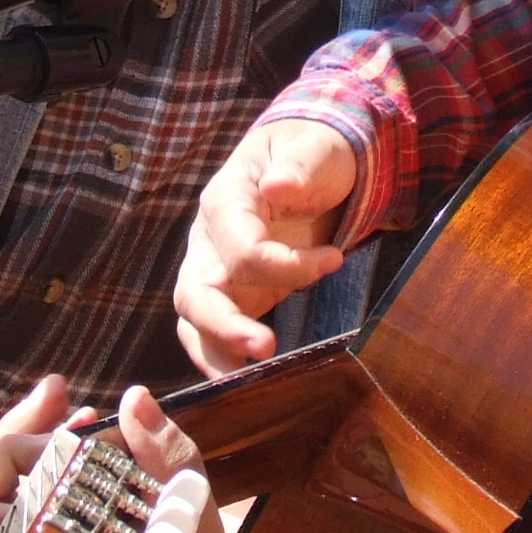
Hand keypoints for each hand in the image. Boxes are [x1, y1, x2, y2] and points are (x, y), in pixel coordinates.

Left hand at [0, 383, 242, 532]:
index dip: (11, 474)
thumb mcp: (189, 519)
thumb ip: (162, 455)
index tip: (76, 456)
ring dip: (15, 453)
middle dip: (6, 443)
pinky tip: (75, 437)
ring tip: (71, 410)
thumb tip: (135, 400)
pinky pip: (0, 517)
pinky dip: (27, 475)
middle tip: (60, 397)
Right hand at [173, 119, 359, 376]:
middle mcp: (210, 240)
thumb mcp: (318, 149)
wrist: (312, 163)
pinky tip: (245, 383)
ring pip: (195, 319)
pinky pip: (213, 332)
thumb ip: (301, 166)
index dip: (286, 263)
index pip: (242, 246)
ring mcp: (216, 270)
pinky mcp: (234, 294)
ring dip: (217, 352)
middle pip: (196, 291)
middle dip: (226, 325)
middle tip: (267, 348)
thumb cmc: (316, 153)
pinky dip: (223, 357)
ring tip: (245, 382)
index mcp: (227, 198)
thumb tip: (278, 186)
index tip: (336, 261)